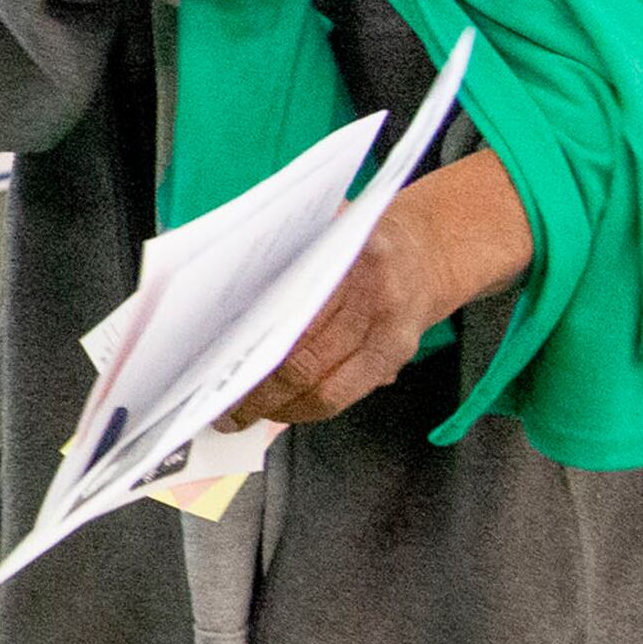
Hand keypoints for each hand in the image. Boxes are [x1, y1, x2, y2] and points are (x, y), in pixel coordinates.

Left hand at [231, 152, 530, 428]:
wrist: (426, 250)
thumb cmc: (357, 239)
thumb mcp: (325, 228)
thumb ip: (283, 252)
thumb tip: (222, 291)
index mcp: (348, 256)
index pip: (292, 315)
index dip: (252, 352)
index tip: (216, 369)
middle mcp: (373, 295)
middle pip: (305, 359)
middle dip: (258, 392)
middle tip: (224, 408)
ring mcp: (389, 331)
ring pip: (325, 388)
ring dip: (280, 408)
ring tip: (246, 416)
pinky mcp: (397, 358)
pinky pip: (345, 397)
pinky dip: (308, 409)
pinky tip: (283, 410)